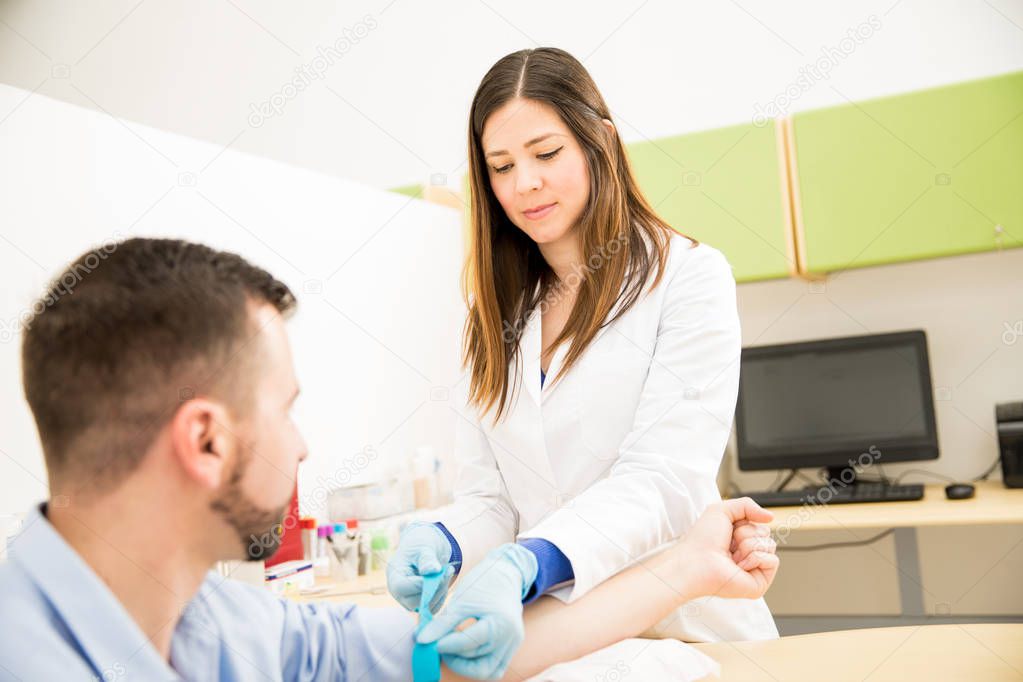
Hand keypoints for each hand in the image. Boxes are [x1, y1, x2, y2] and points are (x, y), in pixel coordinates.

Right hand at [386, 522, 454, 611]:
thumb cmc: (420, 546)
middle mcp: (398, 593)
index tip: (438, 571)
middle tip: (448, 570)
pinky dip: (442, 595)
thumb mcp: (423, 547)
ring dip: (441, 591)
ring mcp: (408, 601)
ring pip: (427, 607)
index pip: (401, 588)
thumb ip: (427, 558)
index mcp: (393, 576)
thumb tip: (433, 570)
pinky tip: (444, 581)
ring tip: (446, 572)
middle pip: (415, 601)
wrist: (423, 551)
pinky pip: (434, 608)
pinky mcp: (419, 605)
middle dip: (435, 587)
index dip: (421, 583)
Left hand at [416, 543, 537, 679]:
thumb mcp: (461, 600)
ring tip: (450, 651)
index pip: (469, 643)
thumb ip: (442, 623)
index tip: (427, 642)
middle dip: (454, 659)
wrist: (504, 573)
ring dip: (466, 667)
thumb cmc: (482, 583)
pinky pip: (495, 667)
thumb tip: (421, 640)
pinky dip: (478, 664)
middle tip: (437, 647)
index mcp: (499, 623)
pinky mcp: (511, 647)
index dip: (445, 645)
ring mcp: (513, 644)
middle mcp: (510, 638)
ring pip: (488, 671)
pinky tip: (463, 653)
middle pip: (478, 662)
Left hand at [677, 497, 778, 599]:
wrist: (696, 561)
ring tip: (732, 556)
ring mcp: (754, 568)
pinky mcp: (759, 583)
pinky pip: (773, 561)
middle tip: (729, 544)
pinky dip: (755, 558)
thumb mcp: (722, 510)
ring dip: (748, 545)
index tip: (729, 530)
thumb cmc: (703, 539)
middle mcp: (747, 553)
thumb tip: (771, 517)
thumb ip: (747, 505)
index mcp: (739, 539)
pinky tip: (739, 566)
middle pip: (766, 533)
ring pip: (770, 545)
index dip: (745, 523)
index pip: (759, 524)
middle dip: (747, 533)